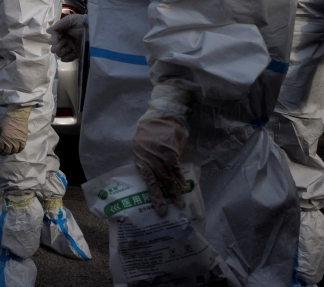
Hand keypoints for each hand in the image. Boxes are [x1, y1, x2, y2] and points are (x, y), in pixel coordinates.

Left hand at [0, 105, 30, 155]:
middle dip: (4, 153)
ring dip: (10, 153)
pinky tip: (16, 150)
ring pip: (14, 151)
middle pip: (7, 151)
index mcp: (4, 138)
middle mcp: (11, 142)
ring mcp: (18, 142)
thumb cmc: (7, 120)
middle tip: (2, 153)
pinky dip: (18, 151)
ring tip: (9, 152)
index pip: (0, 148)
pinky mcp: (24, 140)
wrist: (18, 116)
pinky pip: (21, 149)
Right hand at [48, 14, 85, 60]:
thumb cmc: (82, 23)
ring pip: (61, 52)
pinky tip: (65, 57)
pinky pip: (69, 58)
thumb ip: (59, 24)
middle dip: (56, 47)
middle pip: (57, 46)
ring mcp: (72, 47)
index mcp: (63, 32)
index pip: (55, 37)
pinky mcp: (77, 53)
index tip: (53, 41)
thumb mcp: (71, 20)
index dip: (53, 39)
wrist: (95, 29)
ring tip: (63, 51)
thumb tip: (48, 31)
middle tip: (58, 48)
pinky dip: (66, 58)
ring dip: (60, 52)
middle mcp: (66, 39)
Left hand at [132, 83, 191, 215]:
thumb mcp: (143, 143)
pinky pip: (175, 167)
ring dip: (173, 191)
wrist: (162, 113)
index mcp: (140, 156)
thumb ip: (149, 159)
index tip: (158, 207)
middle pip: (156, 181)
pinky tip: (183, 187)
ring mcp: (159, 154)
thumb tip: (156, 175)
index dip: (152, 194)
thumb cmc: (151, 129)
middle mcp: (148, 157)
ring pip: (166, 176)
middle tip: (167, 211)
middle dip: (162, 197)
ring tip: (179, 203)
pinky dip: (180, 177)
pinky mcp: (171, 150)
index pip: (146, 179)